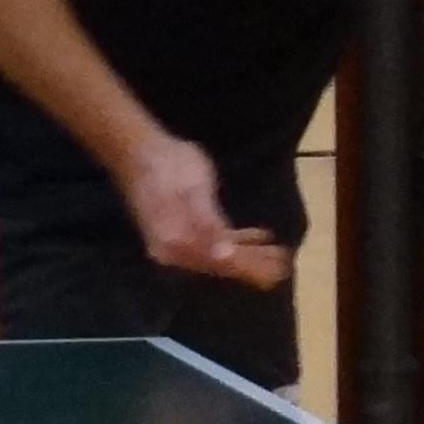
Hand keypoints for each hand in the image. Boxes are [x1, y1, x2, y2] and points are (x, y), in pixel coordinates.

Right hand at [120, 136, 288, 287]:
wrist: (138, 150)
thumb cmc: (168, 167)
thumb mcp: (193, 192)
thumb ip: (209, 225)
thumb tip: (224, 255)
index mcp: (176, 243)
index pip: (220, 263)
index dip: (250, 268)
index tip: (277, 272)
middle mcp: (175, 250)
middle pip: (221, 263)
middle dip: (253, 264)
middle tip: (285, 266)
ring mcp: (176, 240)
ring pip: (219, 253)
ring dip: (248, 253)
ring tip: (276, 254)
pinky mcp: (180, 228)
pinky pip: (212, 241)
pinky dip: (235, 240)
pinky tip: (256, 236)